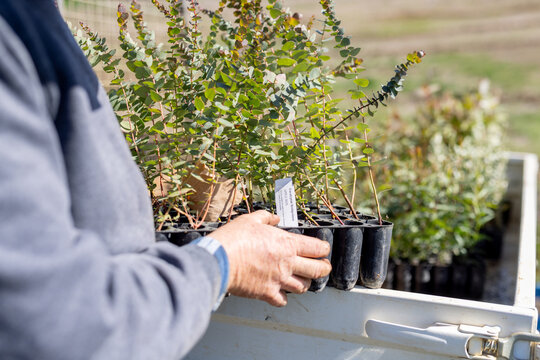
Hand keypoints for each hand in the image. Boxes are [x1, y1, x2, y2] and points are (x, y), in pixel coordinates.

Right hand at [209, 210, 330, 306]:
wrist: (220, 260)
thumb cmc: (234, 239)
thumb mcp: (251, 220)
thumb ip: (266, 218)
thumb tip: (274, 217)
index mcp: (287, 244)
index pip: (317, 248)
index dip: (324, 249)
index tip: (323, 249)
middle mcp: (287, 263)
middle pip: (317, 270)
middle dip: (324, 268)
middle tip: (324, 266)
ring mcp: (278, 280)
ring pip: (303, 287)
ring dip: (305, 282)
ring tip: (302, 279)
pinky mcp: (267, 293)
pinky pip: (283, 300)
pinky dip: (284, 298)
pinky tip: (281, 292)